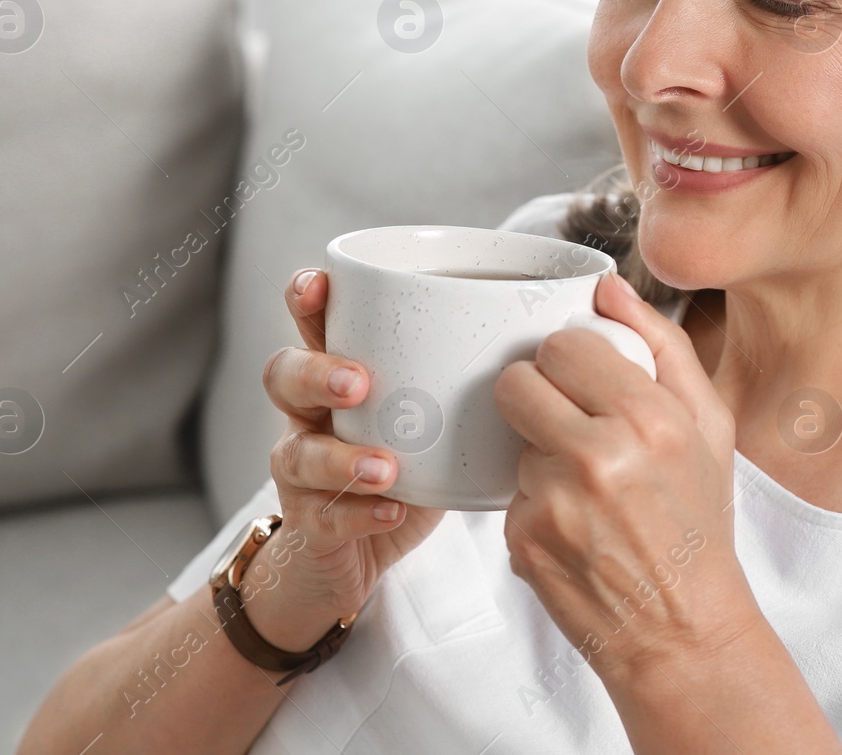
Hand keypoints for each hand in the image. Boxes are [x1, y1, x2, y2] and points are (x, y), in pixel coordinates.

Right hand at [241, 268, 445, 653]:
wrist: (359, 556)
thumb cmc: (409, 467)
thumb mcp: (437, 412)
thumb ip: (472, 373)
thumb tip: (558, 326)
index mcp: (339, 371)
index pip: (310, 322)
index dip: (306, 298)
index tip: (323, 285)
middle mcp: (311, 414)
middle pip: (283, 375)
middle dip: (317, 373)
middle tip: (360, 383)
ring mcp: (303, 469)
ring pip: (296, 453)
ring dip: (342, 457)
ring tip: (387, 467)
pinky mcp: (311, 523)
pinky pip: (322, 516)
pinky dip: (359, 513)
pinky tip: (393, 510)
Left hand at [494, 272, 758, 681]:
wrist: (683, 630)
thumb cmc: (699, 524)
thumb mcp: (710, 426)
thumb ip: (662, 345)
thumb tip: (607, 286)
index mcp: (649, 418)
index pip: (561, 345)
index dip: (568, 362)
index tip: (585, 383)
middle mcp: (599, 457)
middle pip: (517, 381)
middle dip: (537, 395)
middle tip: (570, 424)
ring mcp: (554, 502)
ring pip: (511, 438)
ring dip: (538, 453)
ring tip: (585, 488)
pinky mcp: (522, 540)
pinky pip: (508, 491)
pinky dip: (533, 503)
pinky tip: (573, 526)